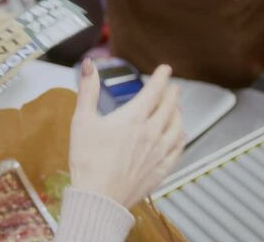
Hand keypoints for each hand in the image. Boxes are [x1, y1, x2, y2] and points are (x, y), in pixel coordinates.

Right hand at [69, 60, 183, 207]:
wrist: (98, 198)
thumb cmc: (88, 161)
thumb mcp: (82, 120)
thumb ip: (88, 90)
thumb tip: (89, 66)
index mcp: (134, 118)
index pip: (154, 90)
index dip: (161, 76)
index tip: (165, 69)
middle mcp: (152, 132)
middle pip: (170, 106)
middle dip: (172, 93)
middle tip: (172, 87)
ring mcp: (159, 152)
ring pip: (177, 126)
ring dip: (179, 113)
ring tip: (178, 108)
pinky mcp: (160, 170)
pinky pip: (178, 149)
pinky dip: (181, 138)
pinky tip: (180, 136)